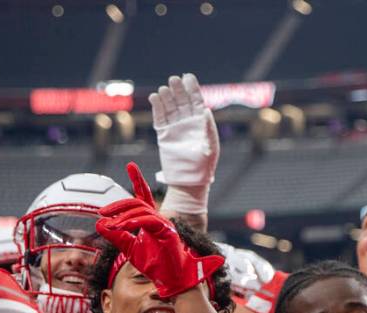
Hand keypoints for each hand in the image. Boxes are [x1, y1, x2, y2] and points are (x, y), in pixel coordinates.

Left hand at [96, 163, 223, 298]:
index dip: (138, 180)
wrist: (171, 281)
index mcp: (150, 221)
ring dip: (123, 217)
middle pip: (137, 203)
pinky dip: (134, 222)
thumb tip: (99, 223)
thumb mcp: (129, 249)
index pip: (143, 197)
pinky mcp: (168, 233)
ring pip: (142, 210)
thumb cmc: (155, 265)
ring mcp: (165, 225)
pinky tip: (123, 226)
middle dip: (118, 205)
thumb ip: (116, 236)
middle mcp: (159, 220)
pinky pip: (149, 221)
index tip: (130, 165)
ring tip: (112, 225)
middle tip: (103, 212)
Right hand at [150, 73, 218, 187]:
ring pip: (170, 107)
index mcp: (201, 123)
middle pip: (182, 101)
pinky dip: (157, 107)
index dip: (192, 89)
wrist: (189, 181)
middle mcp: (188, 123)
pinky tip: (156, 97)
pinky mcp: (164, 134)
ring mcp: (175, 128)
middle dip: (178, 89)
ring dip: (167, 96)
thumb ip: (208, 128)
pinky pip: (159, 117)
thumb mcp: (210, 146)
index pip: (196, 101)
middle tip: (174, 79)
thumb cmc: (204, 166)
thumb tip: (206, 110)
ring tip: (165, 89)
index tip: (188, 77)